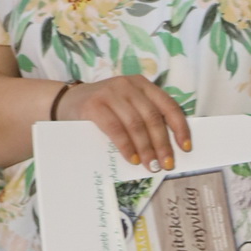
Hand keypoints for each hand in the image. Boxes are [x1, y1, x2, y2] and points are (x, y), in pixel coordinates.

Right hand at [59, 75, 191, 169]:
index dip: (179, 127)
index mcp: (142, 85)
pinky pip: (115, 128)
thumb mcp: (126, 106)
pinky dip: (126, 145)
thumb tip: (167, 146)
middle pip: (153, 117)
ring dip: (146, 148)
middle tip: (166, 164)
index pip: (168, 105)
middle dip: (162, 144)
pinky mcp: (94, 104)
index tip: (185, 147)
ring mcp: (110, 93)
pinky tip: (132, 158)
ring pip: (136, 124)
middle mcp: (128, 85)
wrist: (65, 102)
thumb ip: (144, 117)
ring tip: (150, 165)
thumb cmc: (103, 110)